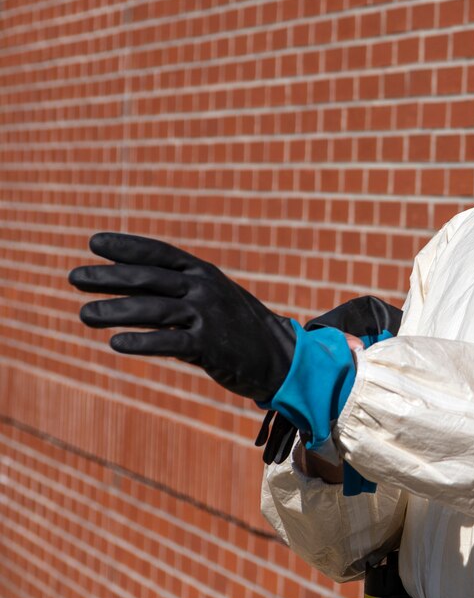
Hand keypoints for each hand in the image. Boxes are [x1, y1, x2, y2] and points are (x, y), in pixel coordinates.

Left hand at [68, 232, 295, 400]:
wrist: (276, 354)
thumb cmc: (231, 324)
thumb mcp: (206, 296)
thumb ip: (168, 289)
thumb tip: (117, 279)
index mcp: (203, 271)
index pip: (159, 252)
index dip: (126, 246)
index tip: (94, 243)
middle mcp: (205, 287)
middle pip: (150, 278)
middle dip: (109, 277)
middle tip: (75, 278)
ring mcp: (209, 315)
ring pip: (154, 310)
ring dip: (115, 311)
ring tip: (84, 314)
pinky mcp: (211, 346)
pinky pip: (171, 342)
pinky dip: (143, 342)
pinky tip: (117, 343)